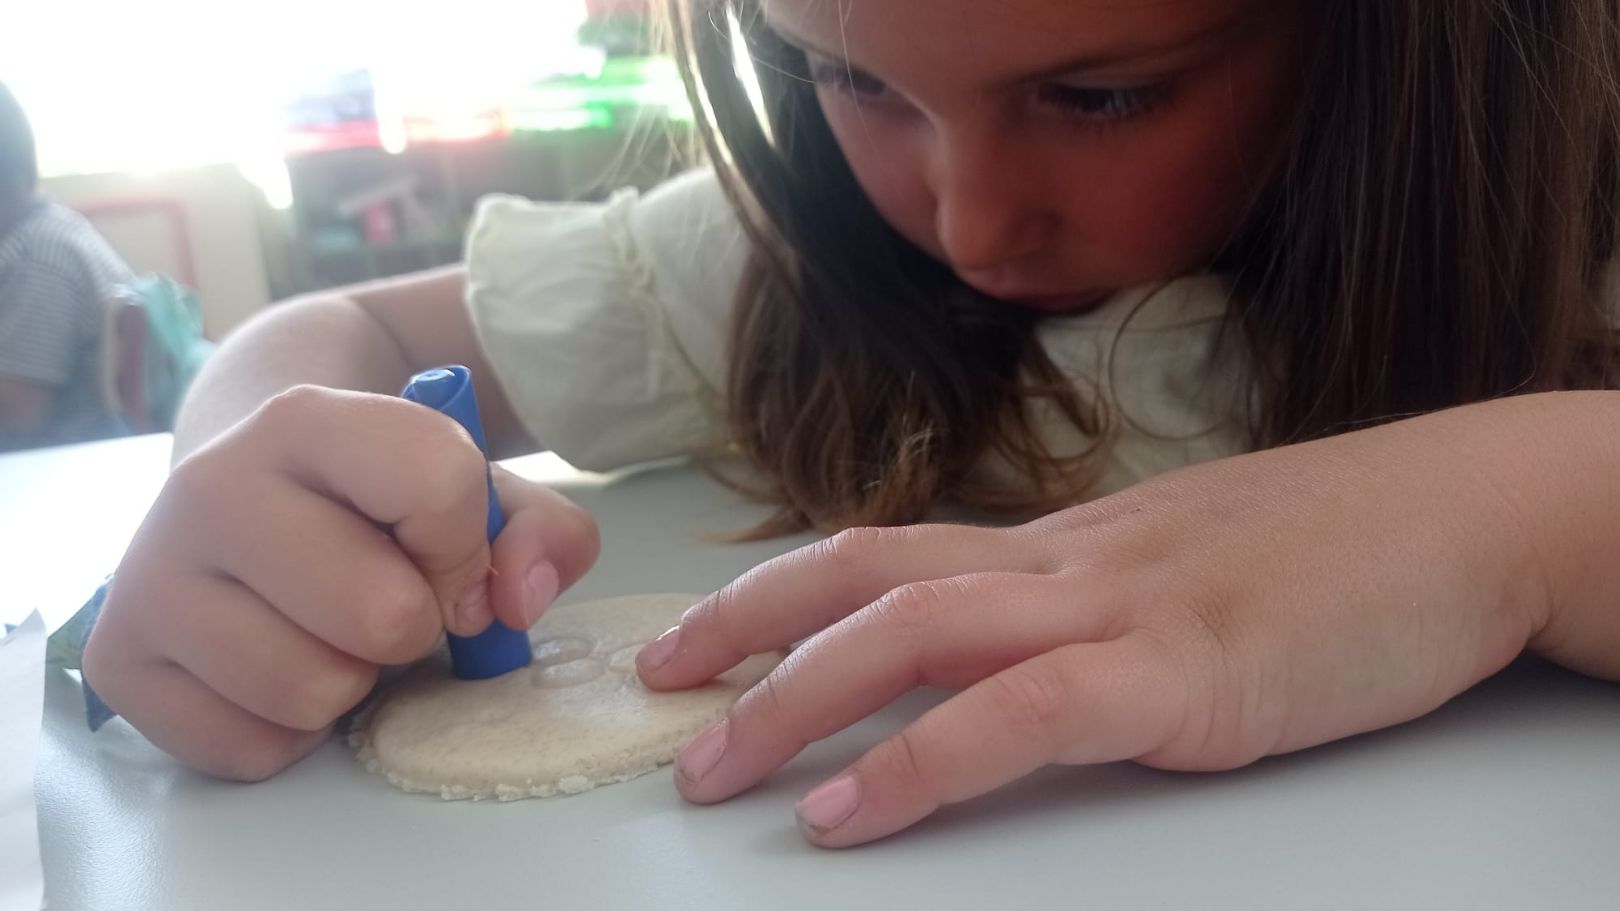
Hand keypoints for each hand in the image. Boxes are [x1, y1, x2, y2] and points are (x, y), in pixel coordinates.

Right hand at [83, 385, 598, 779]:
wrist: (246, 484)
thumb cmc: (375, 497)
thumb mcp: (475, 491)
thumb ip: (538, 531)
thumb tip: (516, 601)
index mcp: (304, 419)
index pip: (436, 484)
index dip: (467, 543)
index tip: (447, 554)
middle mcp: (210, 484)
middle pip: (382, 613)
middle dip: (411, 624)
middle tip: (384, 601)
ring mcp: (148, 573)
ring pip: (312, 691)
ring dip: (349, 683)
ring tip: (327, 632)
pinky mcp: (119, 659)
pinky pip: (250, 748)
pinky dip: (286, 733)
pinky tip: (277, 667)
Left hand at [636, 410, 1547, 846]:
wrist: (1461, 517)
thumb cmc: (1329, 550)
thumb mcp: (1179, 571)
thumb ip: (1089, 607)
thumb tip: (1016, 653)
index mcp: (1060, 544)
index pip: (884, 549)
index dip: (777, 588)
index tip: (702, 633)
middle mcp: (1064, 562)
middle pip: (864, 576)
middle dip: (746, 634)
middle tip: (661, 696)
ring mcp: (1117, 609)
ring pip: (914, 632)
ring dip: (796, 699)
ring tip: (715, 768)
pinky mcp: (1181, 675)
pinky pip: (1020, 714)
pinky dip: (923, 762)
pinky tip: (853, 811)